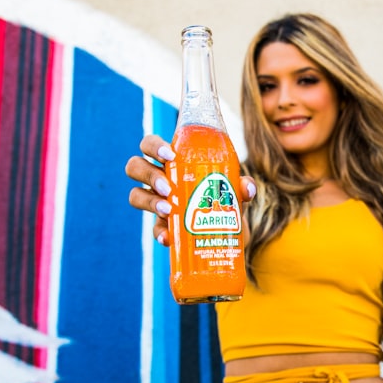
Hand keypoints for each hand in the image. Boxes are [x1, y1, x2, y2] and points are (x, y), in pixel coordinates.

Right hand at [126, 135, 255, 245]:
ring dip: (149, 201)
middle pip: (135, 166)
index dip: (154, 146)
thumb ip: (242, 185)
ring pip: (135, 195)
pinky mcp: (163, 227)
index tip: (170, 154)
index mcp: (173, 162)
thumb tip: (247, 188)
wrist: (229, 230)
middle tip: (168, 187)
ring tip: (169, 210)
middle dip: (148, 174)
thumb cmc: (225, 196)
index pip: (150, 145)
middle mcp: (159, 179)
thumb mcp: (235, 189)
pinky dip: (159, 233)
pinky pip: (153, 228)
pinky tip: (167, 238)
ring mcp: (157, 203)